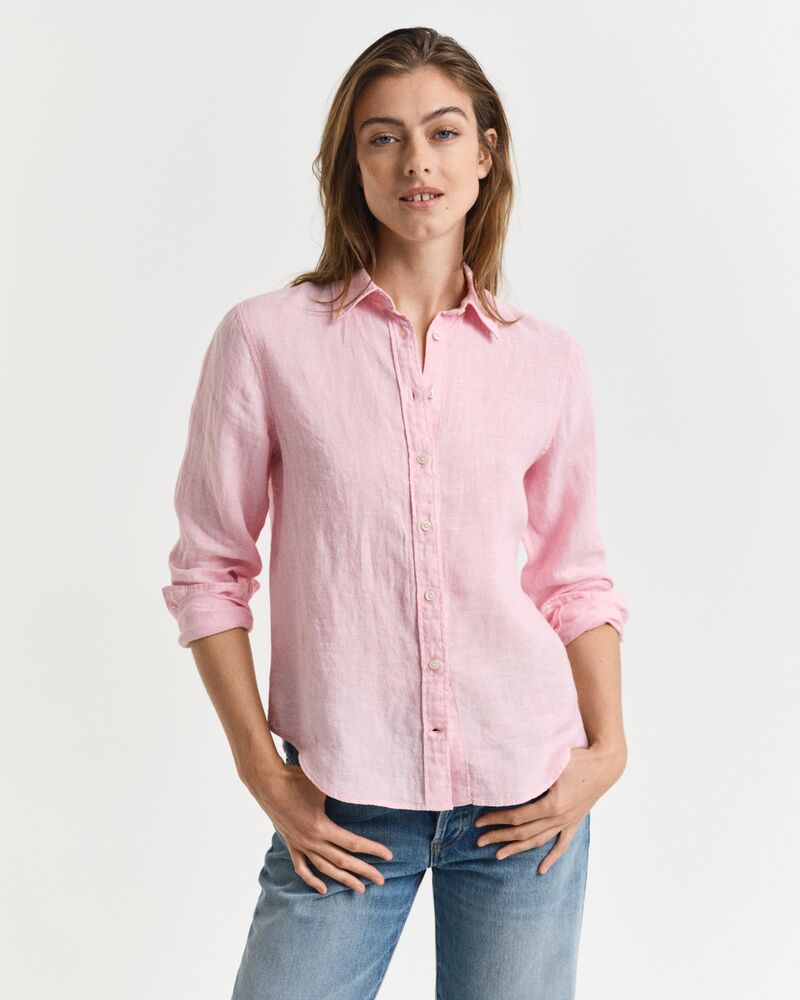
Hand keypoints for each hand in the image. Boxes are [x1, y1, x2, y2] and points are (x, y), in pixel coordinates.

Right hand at [241, 759, 393, 895]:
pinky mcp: (291, 844)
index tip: (389, 856)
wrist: (267, 782)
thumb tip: (363, 785)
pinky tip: (323, 889)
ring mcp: (300, 845)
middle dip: (364, 871)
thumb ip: (342, 788)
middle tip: (382, 880)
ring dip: (343, 880)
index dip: (372, 850)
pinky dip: (312, 880)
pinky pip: (302, 868)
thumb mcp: (323, 783)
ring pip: (325, 869)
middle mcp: (311, 840)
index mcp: (321, 826)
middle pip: (343, 861)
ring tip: (360, 889)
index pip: (353, 843)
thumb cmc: (296, 778)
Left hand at [474, 742, 626, 874]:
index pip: (517, 817)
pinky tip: (541, 870)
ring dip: (517, 849)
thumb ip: (532, 768)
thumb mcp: (553, 760)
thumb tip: (506, 768)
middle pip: (523, 833)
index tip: (480, 822)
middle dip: (500, 837)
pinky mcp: (574, 822)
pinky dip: (551, 858)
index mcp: (551, 805)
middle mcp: (559, 818)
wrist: (606, 765)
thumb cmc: (578, 758)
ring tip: (498, 856)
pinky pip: (562, 844)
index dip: (497, 820)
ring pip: (538, 841)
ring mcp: (567, 822)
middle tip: (479, 841)